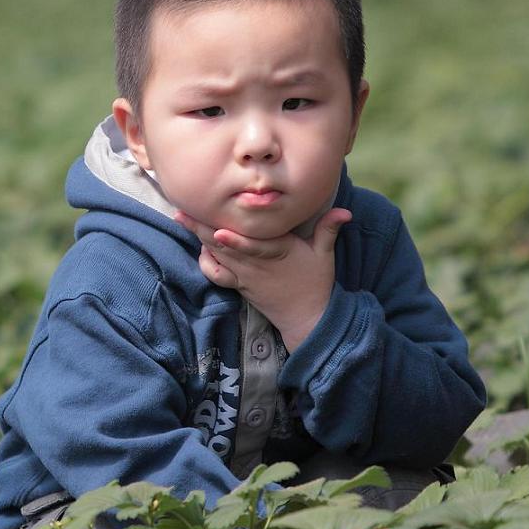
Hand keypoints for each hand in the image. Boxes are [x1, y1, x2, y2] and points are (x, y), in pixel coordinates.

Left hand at [173, 207, 352, 350]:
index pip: (255, 247)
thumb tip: (346, 210)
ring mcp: (245, 276)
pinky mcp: (238, 285)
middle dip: (202, 228)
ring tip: (182, 219)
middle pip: (226, 246)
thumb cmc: (316, 283)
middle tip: (182, 211)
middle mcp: (257, 264)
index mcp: (279, 252)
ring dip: (198, 238)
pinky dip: (206, 262)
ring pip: (218, 255)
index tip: (218, 232)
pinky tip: (199, 247)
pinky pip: (218, 275)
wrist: (306, 318)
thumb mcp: (325, 255)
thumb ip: (329, 229)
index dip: (236, 241)